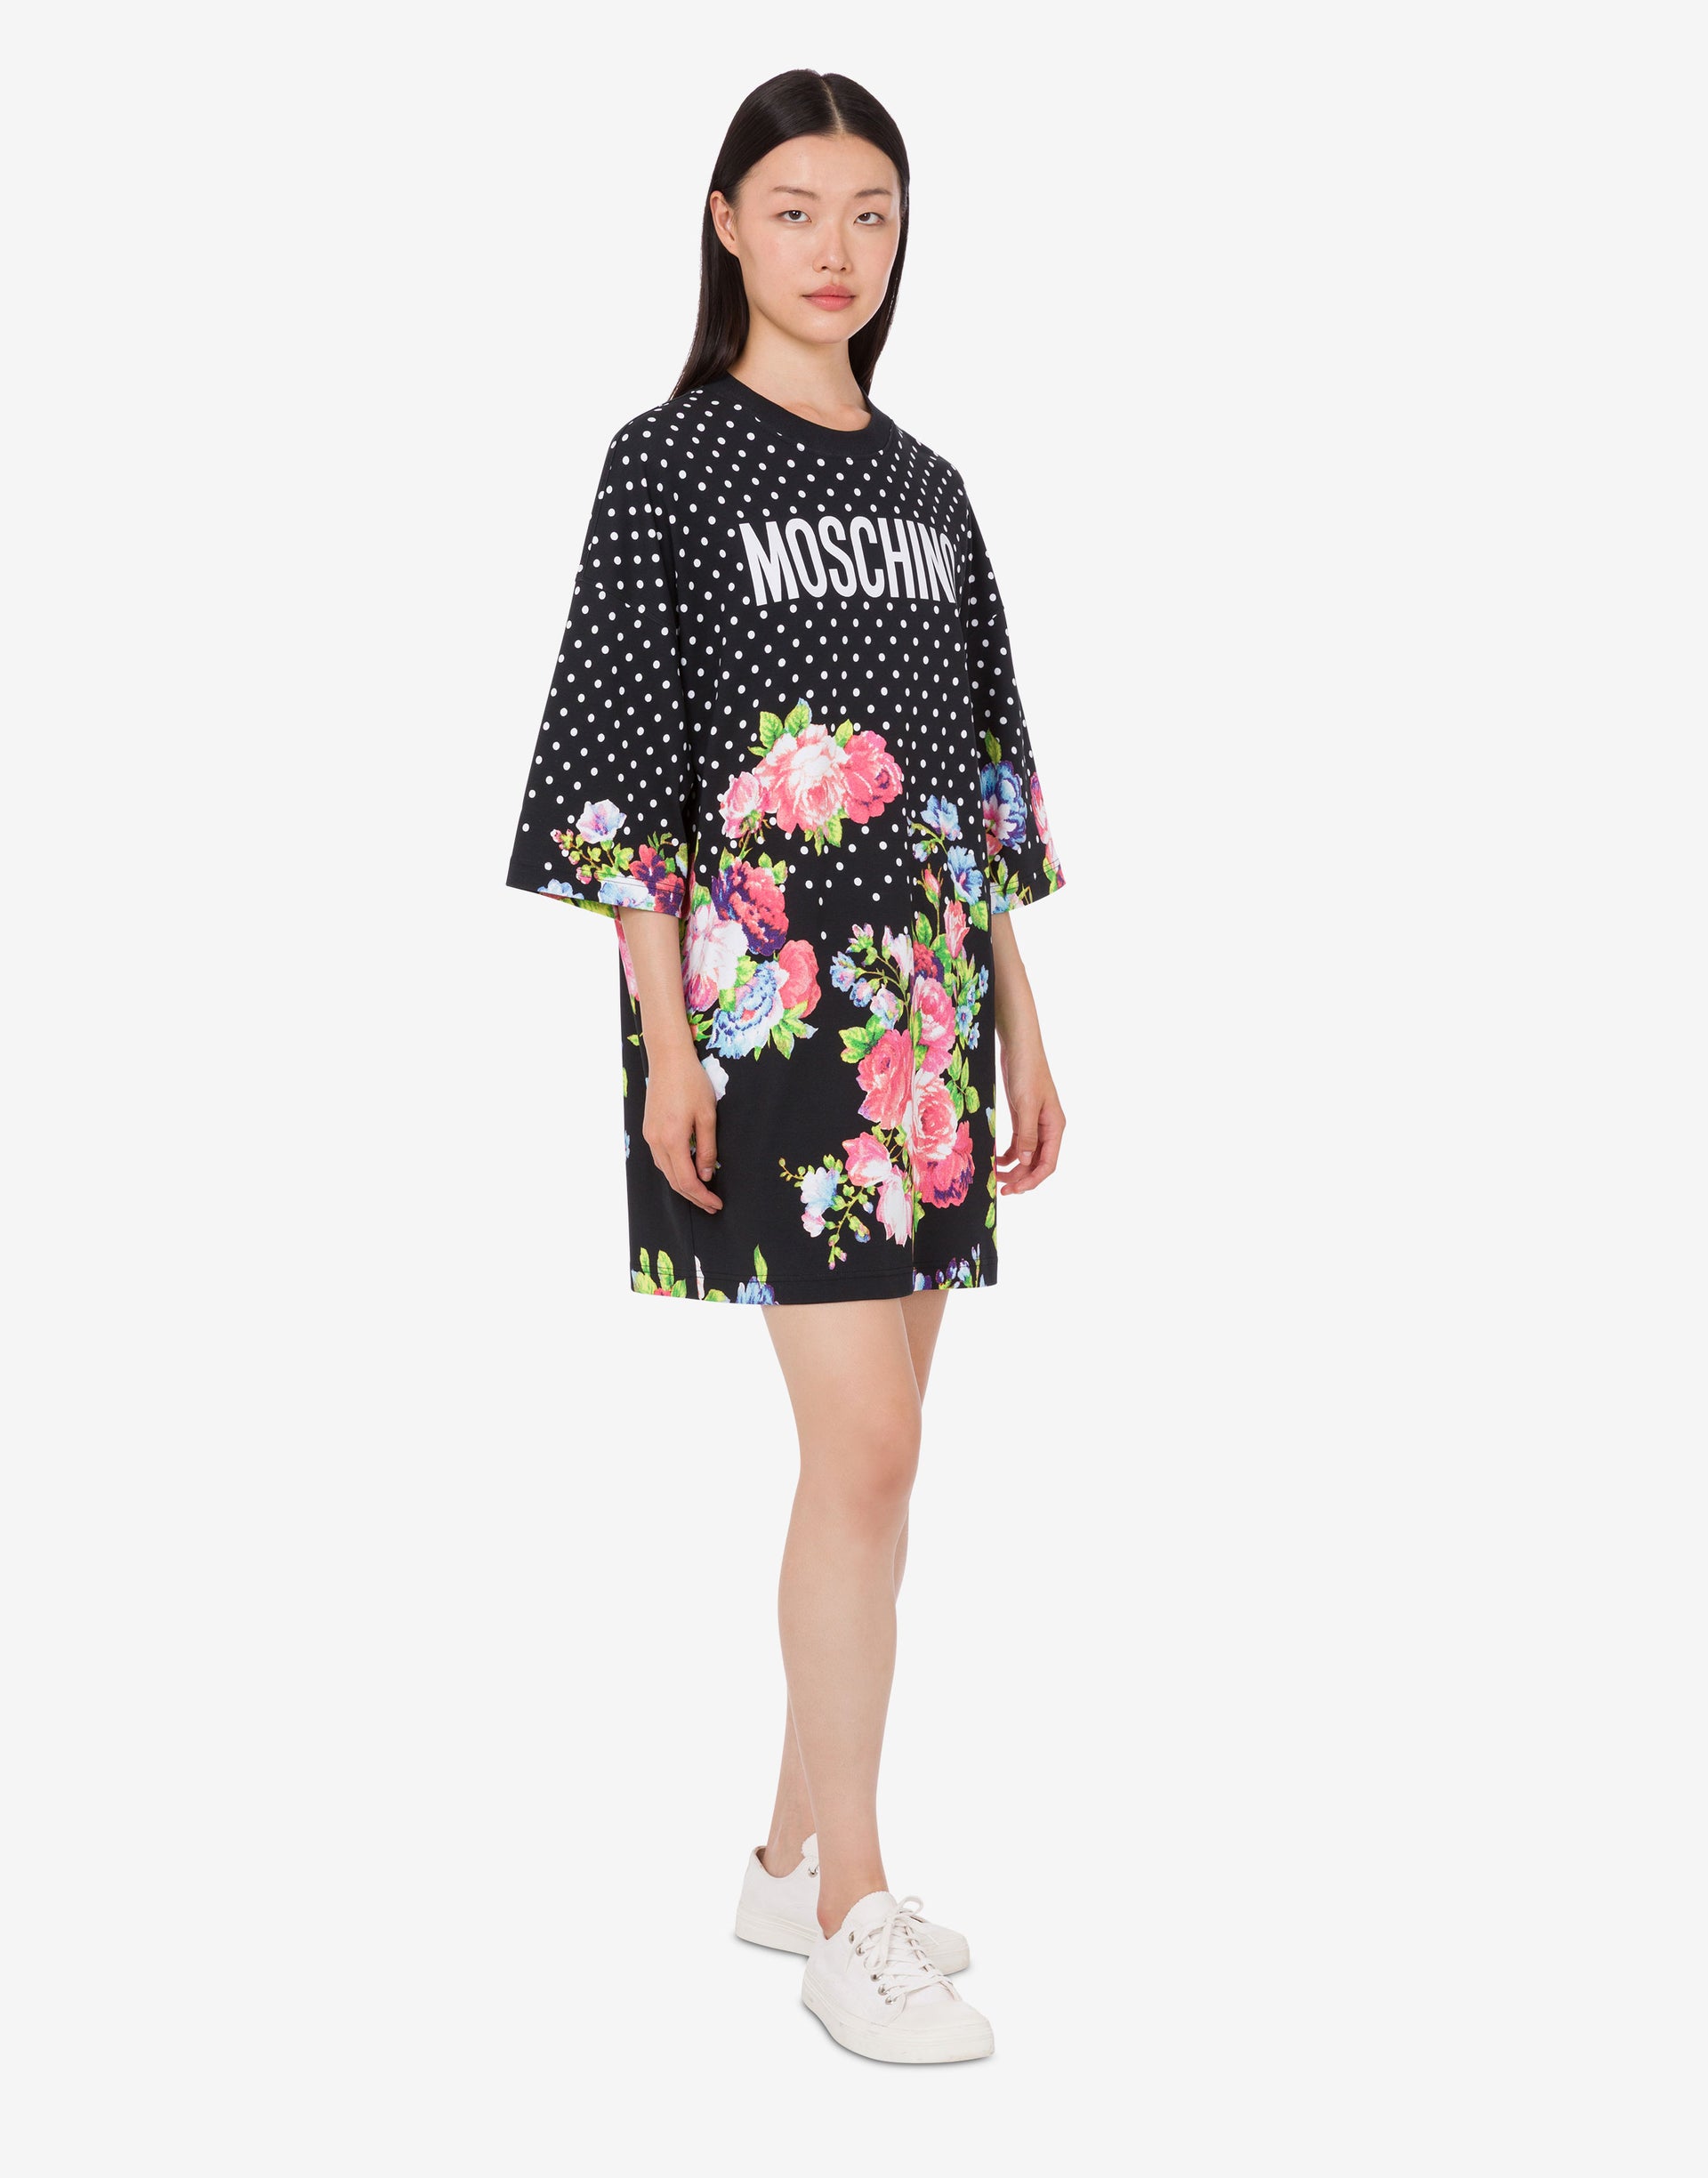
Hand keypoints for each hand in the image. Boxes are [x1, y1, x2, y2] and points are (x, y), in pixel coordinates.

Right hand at [642, 1043, 722, 1211]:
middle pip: (674, 1181)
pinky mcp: (649, 1130)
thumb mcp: (707, 1115)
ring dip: (683, 1185)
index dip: (702, 1196)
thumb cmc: (691, 1082)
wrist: (668, 1059)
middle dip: (693, 1196)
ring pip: (665, 1172)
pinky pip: (660, 1159)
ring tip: (702, 1193)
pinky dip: (674, 1171)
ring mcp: (650, 1136)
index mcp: (672, 1139)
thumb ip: (707, 1148)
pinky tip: (687, 1172)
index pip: (687, 1180)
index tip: (716, 1204)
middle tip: (712, 1205)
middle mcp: (656, 1141)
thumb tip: (707, 1175)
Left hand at [994, 1036, 1064, 1194]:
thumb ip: (1026, 1135)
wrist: (1020, 1048)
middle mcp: (1048, 1128)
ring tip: (997, 1177)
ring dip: (1014, 1168)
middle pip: (1038, 1163)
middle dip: (1021, 1178)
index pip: (1048, 1164)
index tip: (1015, 1190)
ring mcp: (1036, 1123)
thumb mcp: (1026, 1105)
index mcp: (1055, 1127)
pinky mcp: (1024, 1117)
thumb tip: (1024, 1161)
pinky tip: (996, 1159)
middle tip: (1002, 1189)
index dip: (1032, 1180)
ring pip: (1027, 1155)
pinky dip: (1009, 1154)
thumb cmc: (1027, 1072)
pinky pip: (1019, 1143)